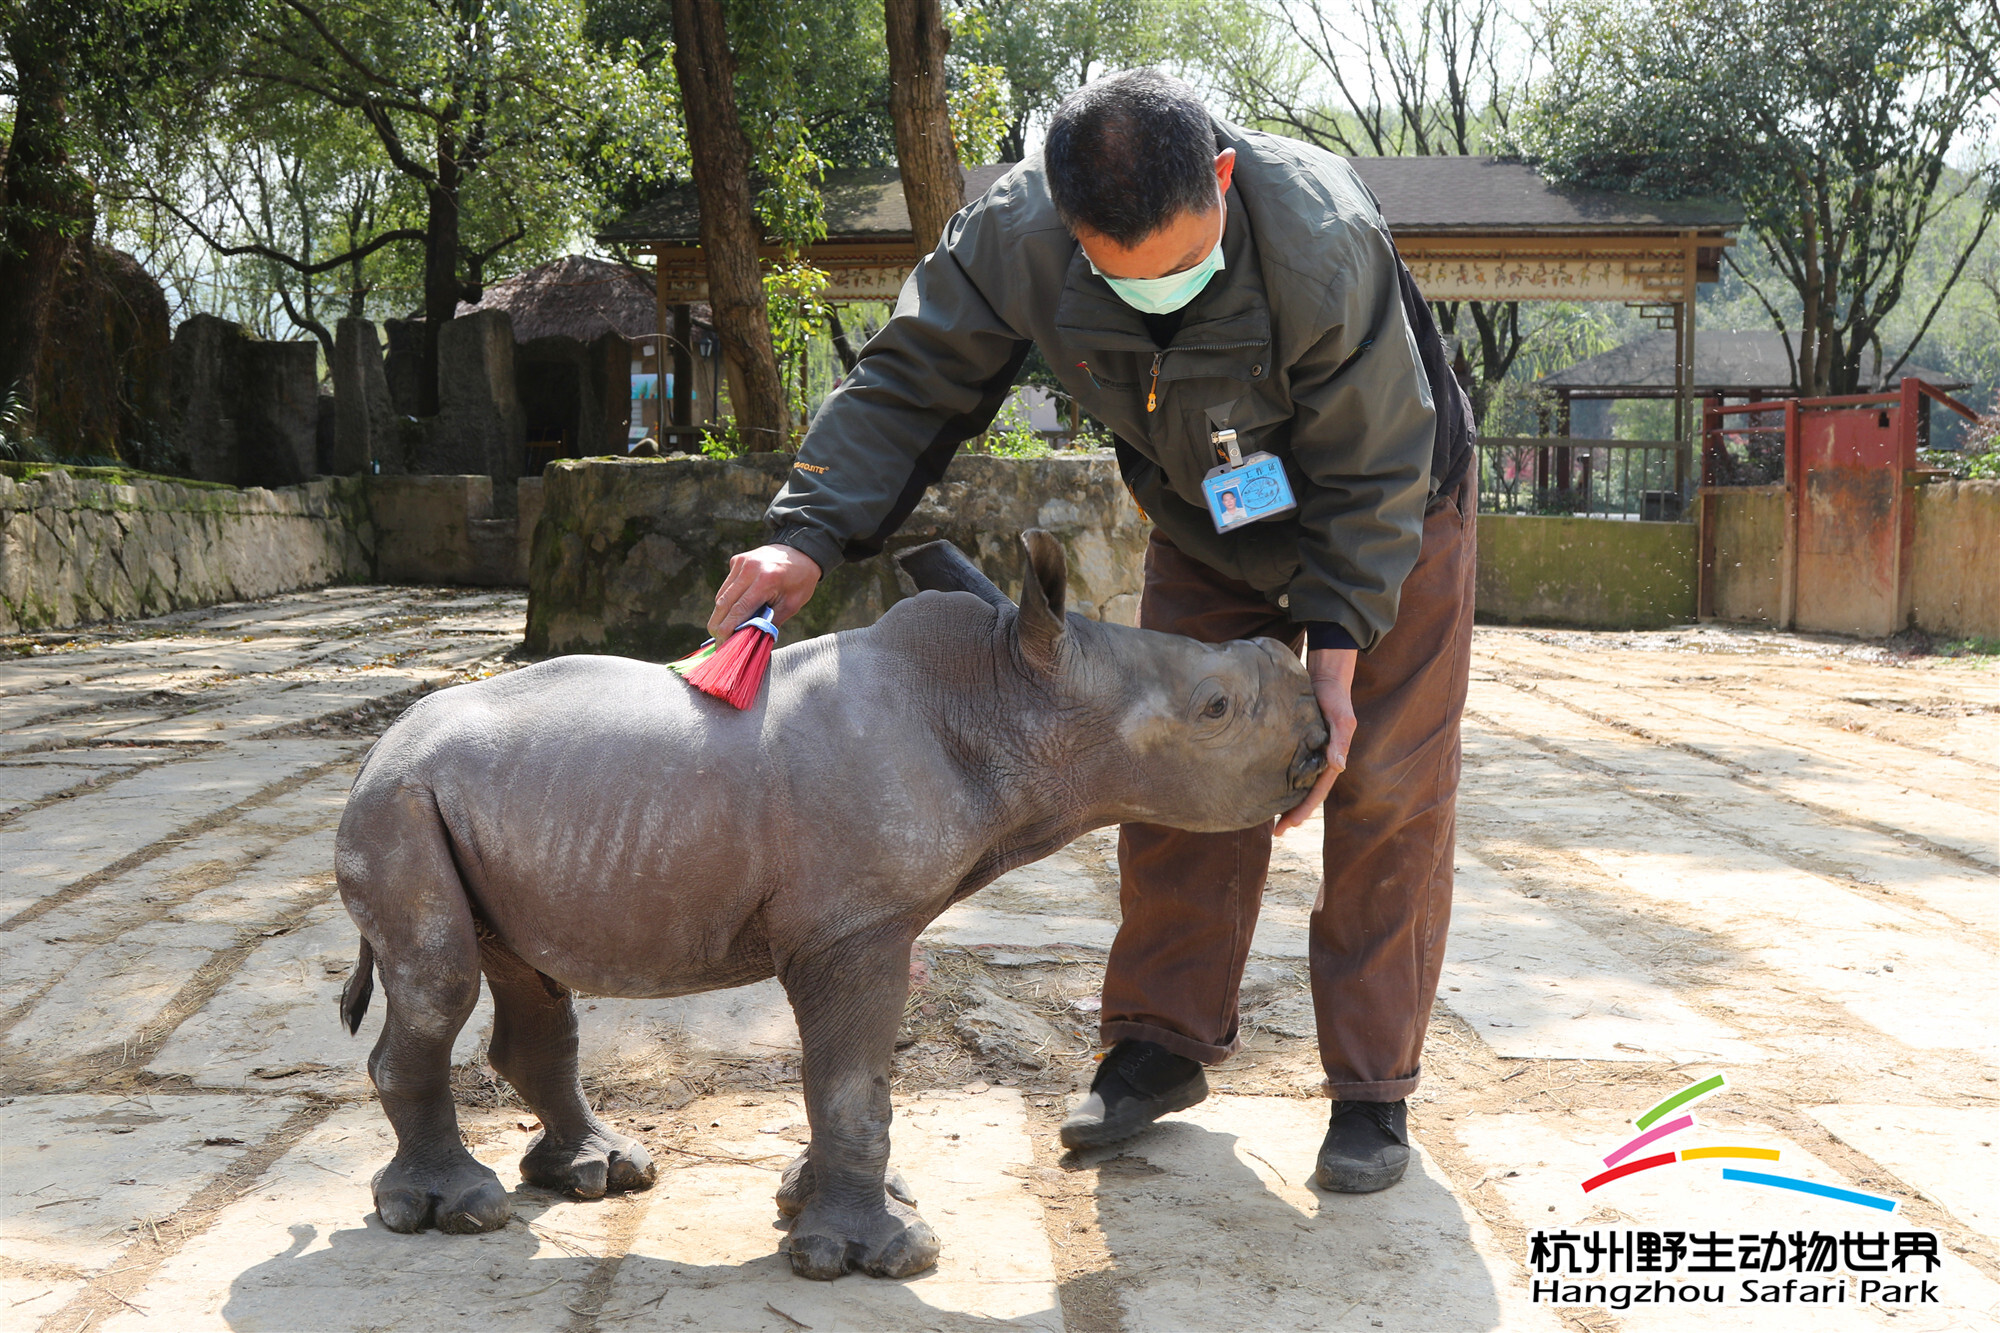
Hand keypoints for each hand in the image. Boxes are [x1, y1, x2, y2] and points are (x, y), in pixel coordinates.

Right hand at [708, 544, 821, 639]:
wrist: (800, 552)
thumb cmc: (800, 581)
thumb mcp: (791, 605)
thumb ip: (770, 622)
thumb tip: (750, 640)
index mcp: (765, 580)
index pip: (739, 610)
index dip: (727, 630)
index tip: (723, 646)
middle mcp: (749, 568)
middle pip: (723, 603)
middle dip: (718, 626)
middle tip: (720, 643)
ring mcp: (740, 562)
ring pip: (721, 595)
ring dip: (720, 615)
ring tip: (725, 630)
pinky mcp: (736, 561)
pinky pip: (726, 586)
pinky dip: (727, 600)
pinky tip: (736, 609)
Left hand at [1275, 647, 1356, 834]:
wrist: (1325, 677)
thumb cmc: (1336, 698)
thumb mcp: (1342, 718)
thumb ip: (1340, 740)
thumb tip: (1339, 766)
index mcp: (1330, 760)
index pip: (1317, 792)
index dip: (1304, 810)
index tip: (1290, 825)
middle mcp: (1318, 760)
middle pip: (1304, 794)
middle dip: (1291, 814)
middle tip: (1275, 832)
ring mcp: (1305, 753)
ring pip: (1293, 783)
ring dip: (1283, 801)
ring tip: (1267, 819)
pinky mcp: (1292, 742)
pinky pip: (1284, 766)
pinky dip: (1275, 779)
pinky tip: (1261, 786)